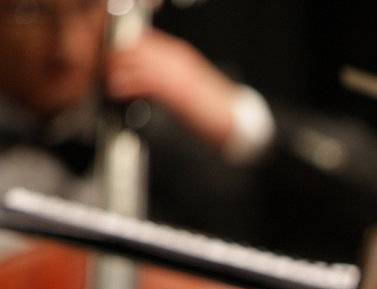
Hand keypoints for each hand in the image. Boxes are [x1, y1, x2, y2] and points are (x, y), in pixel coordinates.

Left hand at [103, 29, 241, 151]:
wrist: (237, 122)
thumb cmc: (212, 107)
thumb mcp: (186, 83)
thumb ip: (164, 74)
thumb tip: (136, 74)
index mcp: (180, 54)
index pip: (143, 39)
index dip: (121, 44)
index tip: (106, 53)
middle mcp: (178, 59)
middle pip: (135, 45)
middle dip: (114, 54)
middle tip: (101, 66)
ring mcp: (177, 73)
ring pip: (136, 60)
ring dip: (116, 69)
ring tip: (106, 78)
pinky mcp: (176, 91)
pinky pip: (144, 81)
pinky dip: (126, 85)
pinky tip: (117, 90)